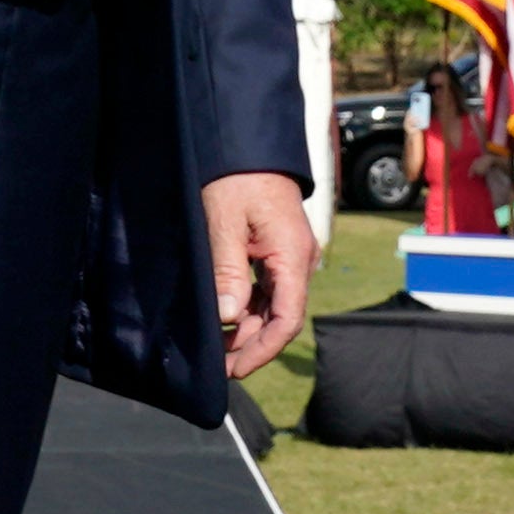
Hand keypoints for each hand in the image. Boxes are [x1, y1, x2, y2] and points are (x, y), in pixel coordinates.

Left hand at [206, 173, 313, 378]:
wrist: (247, 144)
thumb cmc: (235, 178)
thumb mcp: (224, 224)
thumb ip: (228, 272)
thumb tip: (228, 317)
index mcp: (292, 256)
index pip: (286, 319)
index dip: (262, 350)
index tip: (235, 369)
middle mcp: (298, 260)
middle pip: (280, 317)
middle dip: (250, 345)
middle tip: (217, 365)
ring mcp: (290, 256)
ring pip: (272, 305)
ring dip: (246, 328)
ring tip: (215, 346)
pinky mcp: (278, 250)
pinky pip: (267, 289)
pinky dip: (246, 307)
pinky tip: (224, 317)